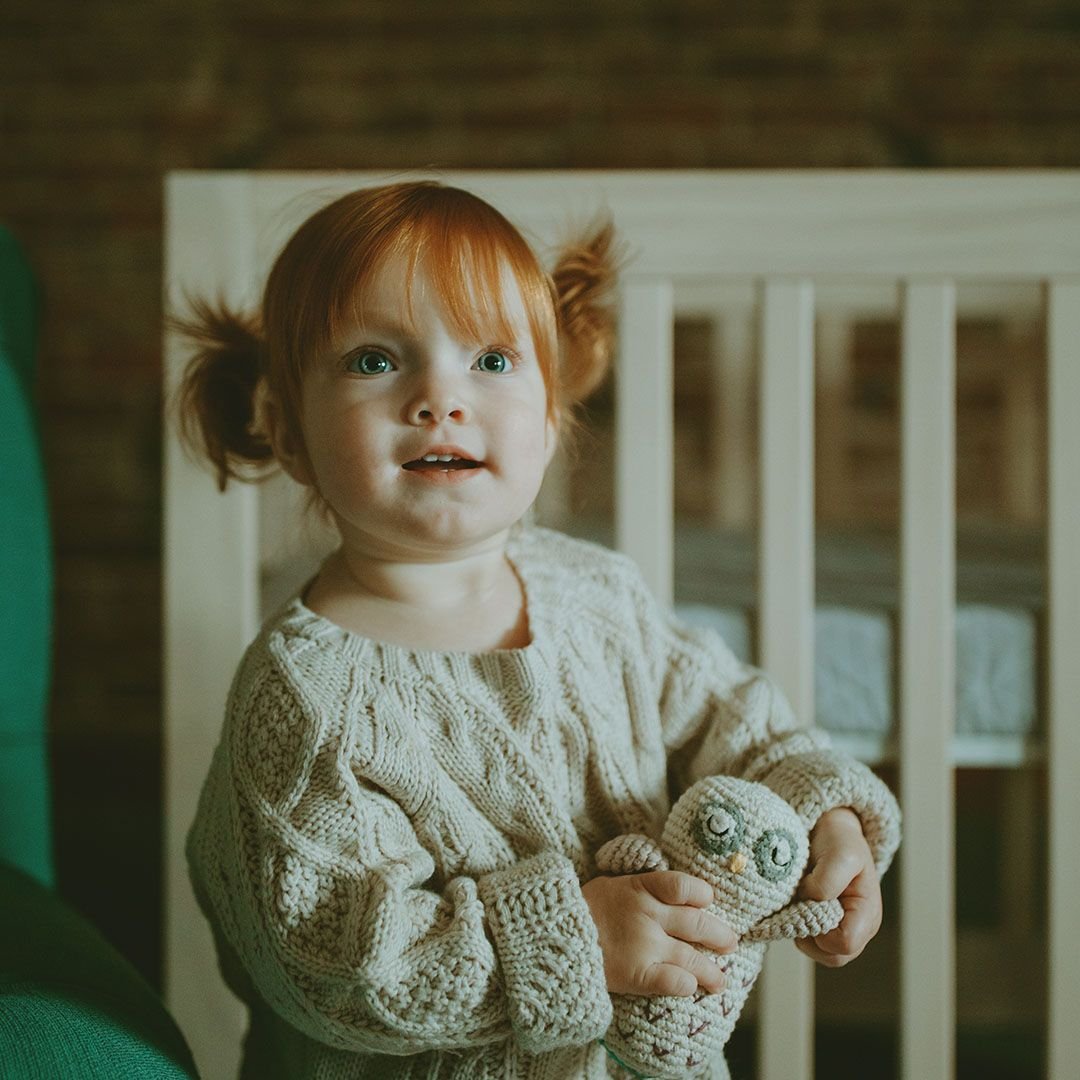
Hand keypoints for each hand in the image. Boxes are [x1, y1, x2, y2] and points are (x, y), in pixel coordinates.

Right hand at [582, 871, 736, 996]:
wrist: (550, 936)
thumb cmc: (581, 910)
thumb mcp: (610, 886)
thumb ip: (641, 889)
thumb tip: (670, 895)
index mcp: (640, 888)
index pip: (683, 886)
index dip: (703, 895)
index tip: (709, 902)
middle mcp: (647, 915)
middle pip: (698, 924)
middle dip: (720, 936)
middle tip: (730, 944)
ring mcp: (644, 945)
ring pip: (692, 959)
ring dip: (712, 972)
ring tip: (721, 981)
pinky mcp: (637, 975)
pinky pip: (673, 982)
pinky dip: (686, 986)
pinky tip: (690, 988)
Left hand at [795, 807, 881, 966]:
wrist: (830, 831)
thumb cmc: (841, 842)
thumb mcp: (841, 854)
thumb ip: (827, 881)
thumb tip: (808, 902)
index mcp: (868, 914)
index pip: (845, 943)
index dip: (822, 927)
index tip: (810, 899)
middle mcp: (858, 928)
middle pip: (831, 956)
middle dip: (809, 932)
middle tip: (800, 901)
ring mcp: (841, 930)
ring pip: (818, 952)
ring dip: (801, 928)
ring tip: (799, 899)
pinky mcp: (824, 927)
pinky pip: (808, 941)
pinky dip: (795, 924)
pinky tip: (795, 902)